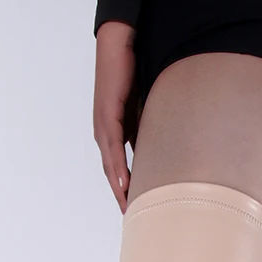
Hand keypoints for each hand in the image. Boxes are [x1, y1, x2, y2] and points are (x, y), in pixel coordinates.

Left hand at [94, 21, 136, 212]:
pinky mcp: (107, 116)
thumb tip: (157, 148)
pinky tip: (123, 183)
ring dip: (118, 188)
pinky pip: (113, 148)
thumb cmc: (132, 73)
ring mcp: (103, 125)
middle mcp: (104, 132)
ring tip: (127, 207)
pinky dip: (118, 168)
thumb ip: (146, 129)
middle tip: (130, 217)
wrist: (120, 45)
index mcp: (113, 132)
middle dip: (120, 194)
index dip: (124, 188)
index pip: (117, 167)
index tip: (134, 207)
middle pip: (111, 172)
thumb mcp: (143, 109)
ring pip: (110, 164)